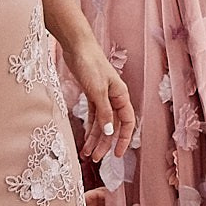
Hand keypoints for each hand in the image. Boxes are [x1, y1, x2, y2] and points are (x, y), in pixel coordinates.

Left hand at [63, 35, 135, 161]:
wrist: (77, 47)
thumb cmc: (90, 64)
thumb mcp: (97, 91)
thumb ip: (105, 112)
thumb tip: (111, 132)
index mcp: (121, 95)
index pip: (128, 122)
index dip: (124, 139)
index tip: (118, 155)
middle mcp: (114, 98)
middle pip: (113, 126)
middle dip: (105, 143)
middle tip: (95, 159)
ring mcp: (103, 97)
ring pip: (102, 123)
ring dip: (95, 139)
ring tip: (86, 154)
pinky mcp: (91, 95)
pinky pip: (93, 117)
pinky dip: (89, 128)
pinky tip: (84, 139)